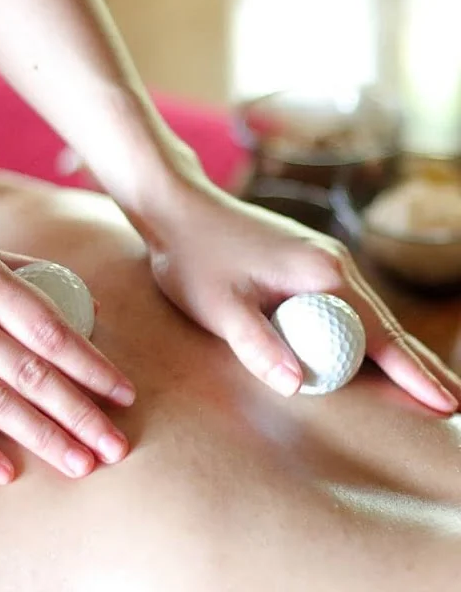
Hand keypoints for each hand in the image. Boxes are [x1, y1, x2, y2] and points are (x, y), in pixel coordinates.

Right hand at [0, 222, 134, 483]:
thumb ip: (31, 275)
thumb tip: (89, 306)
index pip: (50, 330)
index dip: (92, 365)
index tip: (124, 394)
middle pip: (30, 373)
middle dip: (80, 414)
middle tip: (116, 446)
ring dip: (42, 437)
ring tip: (81, 463)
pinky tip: (7, 472)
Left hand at [148, 184, 459, 412]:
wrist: (180, 209)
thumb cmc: (194, 258)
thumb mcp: (220, 308)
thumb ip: (258, 345)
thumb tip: (299, 386)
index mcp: (322, 275)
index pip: (380, 334)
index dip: (413, 374)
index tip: (447, 403)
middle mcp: (332, 264)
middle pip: (385, 324)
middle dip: (417, 365)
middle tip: (451, 402)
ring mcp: (320, 260)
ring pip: (367, 313)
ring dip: (394, 350)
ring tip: (421, 382)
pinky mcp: (304, 261)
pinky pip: (345, 303)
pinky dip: (365, 331)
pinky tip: (368, 346)